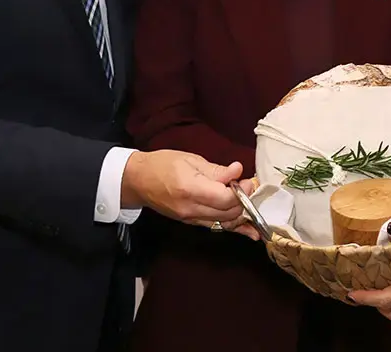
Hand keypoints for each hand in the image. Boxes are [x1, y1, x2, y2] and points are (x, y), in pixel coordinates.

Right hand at [120, 150, 245, 229]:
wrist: (138, 180)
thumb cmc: (163, 164)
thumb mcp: (191, 160)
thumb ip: (217, 170)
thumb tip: (239, 170)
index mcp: (191, 189)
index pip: (225, 199)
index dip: (242, 191)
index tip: (249, 180)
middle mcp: (191, 209)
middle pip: (228, 213)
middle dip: (245, 201)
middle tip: (250, 187)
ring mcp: (190, 219)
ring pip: (225, 223)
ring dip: (241, 213)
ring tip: (252, 202)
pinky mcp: (190, 223)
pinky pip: (216, 227)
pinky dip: (234, 226)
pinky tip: (250, 232)